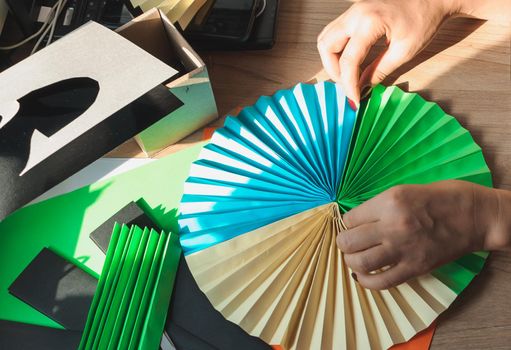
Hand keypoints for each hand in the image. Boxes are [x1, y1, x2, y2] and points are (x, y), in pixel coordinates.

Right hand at [317, 0, 456, 106]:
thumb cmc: (424, 18)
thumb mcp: (404, 51)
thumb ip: (379, 71)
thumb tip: (362, 87)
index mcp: (369, 22)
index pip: (348, 60)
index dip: (348, 84)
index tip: (354, 100)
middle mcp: (355, 13)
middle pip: (327, 46)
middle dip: (333, 70)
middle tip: (348, 85)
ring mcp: (353, 10)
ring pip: (326, 38)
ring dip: (332, 59)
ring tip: (347, 74)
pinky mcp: (354, 12)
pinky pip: (334, 32)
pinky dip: (336, 49)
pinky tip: (349, 61)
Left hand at [337, 180, 510, 289]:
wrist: (474, 216)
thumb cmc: (442, 197)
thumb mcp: (404, 190)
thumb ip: (378, 205)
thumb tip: (355, 219)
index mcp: (389, 202)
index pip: (350, 218)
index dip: (347, 222)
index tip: (352, 225)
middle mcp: (392, 226)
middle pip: (349, 242)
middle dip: (343, 243)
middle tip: (348, 242)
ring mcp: (403, 250)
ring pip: (360, 263)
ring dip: (351, 262)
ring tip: (355, 257)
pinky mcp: (414, 268)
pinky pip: (381, 282)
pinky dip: (366, 281)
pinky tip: (363, 276)